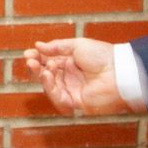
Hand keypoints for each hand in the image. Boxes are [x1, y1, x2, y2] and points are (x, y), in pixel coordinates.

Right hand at [23, 38, 137, 115]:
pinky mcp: (75, 102)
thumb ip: (57, 47)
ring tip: (39, 66)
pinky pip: (57, 97)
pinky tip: (46, 75)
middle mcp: (70, 77)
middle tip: (29, 60)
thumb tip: (38, 46)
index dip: (38, 58)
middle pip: (47, 74)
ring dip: (41, 76)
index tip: (28, 53)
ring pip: (50, 86)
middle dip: (36, 67)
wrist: (119, 72)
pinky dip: (49, 87)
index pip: (49, 61)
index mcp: (72, 63)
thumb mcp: (77, 45)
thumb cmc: (103, 56)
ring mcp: (72, 90)